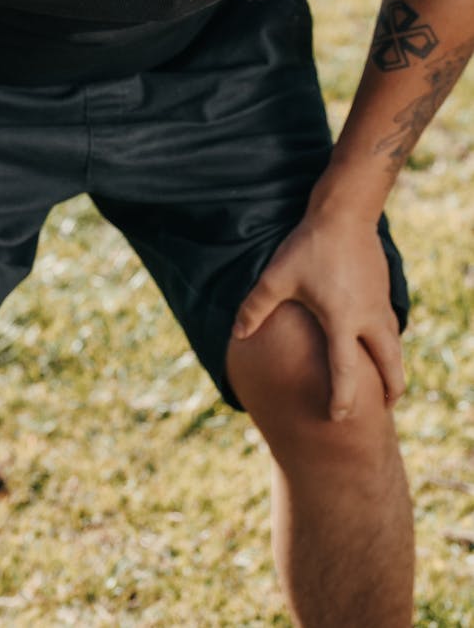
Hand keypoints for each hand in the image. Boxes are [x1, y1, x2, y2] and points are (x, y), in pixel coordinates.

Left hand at [232, 207, 405, 419]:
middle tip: (383, 408)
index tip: (339, 418)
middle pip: (390, 365)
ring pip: (395, 346)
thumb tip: (237, 334)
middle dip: (390, 390)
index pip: (346, 370)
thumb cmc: (310, 246)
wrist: (345, 214)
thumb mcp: (277, 277)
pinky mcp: (383, 291)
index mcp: (342, 320)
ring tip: (388, 384)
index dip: (343, 398)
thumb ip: (256, 307)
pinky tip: (382, 346)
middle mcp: (367, 318)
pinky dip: (391, 345)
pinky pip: (392, 327)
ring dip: (394, 368)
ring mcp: (380, 304)